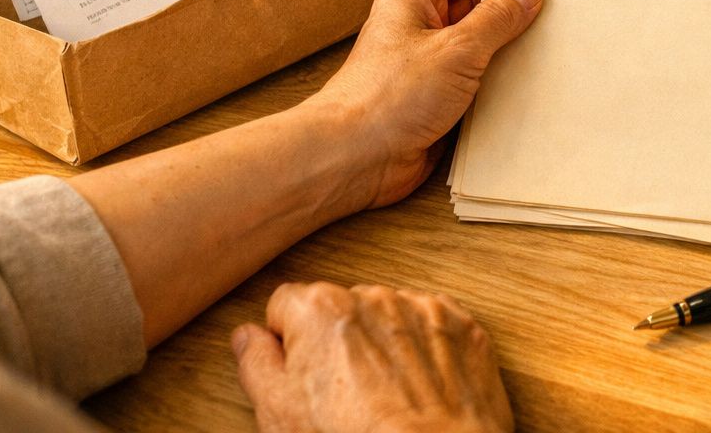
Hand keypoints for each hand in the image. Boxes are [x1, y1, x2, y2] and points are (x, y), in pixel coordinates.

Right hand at [234, 283, 512, 432]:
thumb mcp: (280, 413)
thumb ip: (256, 363)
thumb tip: (248, 337)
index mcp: (321, 308)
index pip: (286, 305)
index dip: (288, 342)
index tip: (299, 371)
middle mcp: (373, 296)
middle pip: (340, 308)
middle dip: (338, 340)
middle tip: (343, 394)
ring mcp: (423, 308)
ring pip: (387, 316)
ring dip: (382, 343)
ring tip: (384, 396)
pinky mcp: (462, 327)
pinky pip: (431, 327)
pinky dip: (425, 350)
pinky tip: (417, 389)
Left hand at [310, 0, 542, 208]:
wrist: (355, 157)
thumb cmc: (389, 96)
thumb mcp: (456, 48)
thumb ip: (496, 19)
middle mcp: (419, 28)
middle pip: (471, 3)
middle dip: (507, 7)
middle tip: (550, 9)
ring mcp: (428, 65)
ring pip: (477, 45)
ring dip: (506, 48)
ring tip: (547, 45)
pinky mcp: (437, 101)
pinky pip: (476, 82)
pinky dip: (499, 82)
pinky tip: (529, 85)